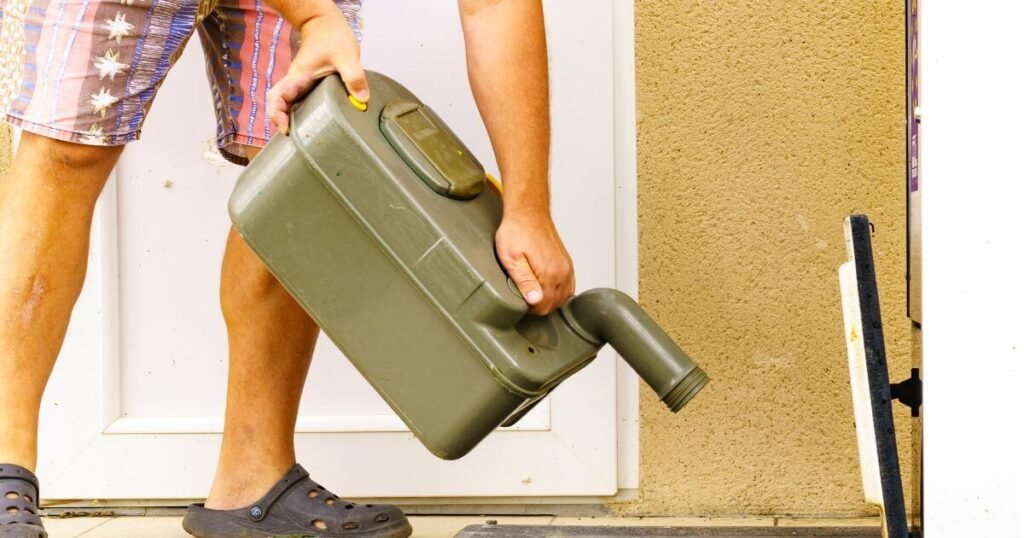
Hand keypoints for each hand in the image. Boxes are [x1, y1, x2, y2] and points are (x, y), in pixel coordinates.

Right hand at [267, 11, 368, 134]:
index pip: (277, 96)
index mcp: (298, 76)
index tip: (285, 127)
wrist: (325, 24)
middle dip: (283, 121)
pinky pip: (301, 101)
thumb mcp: (346, 56)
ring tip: (306, 135)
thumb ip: (354, 77)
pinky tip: (318, 123)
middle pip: (280, 105)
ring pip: (289, 104)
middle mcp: (296, 82)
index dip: (277, 113)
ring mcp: (301, 84)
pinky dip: (304, 112)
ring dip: (292, 118)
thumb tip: (362, 100)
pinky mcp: (309, 85)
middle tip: (295, 138)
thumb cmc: (331, 36)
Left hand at [496, 208, 575, 314]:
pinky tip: (545, 285)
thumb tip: (536, 301)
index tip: (519, 299)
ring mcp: (567, 267)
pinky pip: (568, 286)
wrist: (528, 212)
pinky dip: (558, 291)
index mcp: (549, 273)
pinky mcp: (567, 263)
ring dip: (549, 298)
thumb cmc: (516, 232)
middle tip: (523, 294)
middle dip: (539, 304)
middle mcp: (563, 272)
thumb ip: (524, 281)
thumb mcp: (511, 258)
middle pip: (555, 304)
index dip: (530, 308)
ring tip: (533, 289)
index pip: (544, 306)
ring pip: (563, 297)